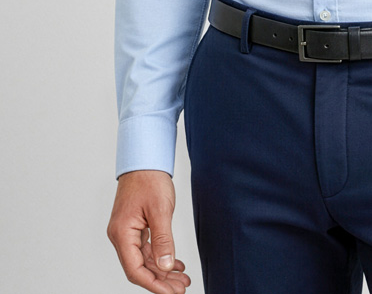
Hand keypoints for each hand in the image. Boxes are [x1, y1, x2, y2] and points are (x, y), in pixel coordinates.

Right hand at [107, 169, 190, 292]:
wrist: (145, 158)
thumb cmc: (149, 179)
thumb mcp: (160, 210)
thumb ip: (163, 240)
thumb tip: (166, 267)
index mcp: (122, 233)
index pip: (135, 270)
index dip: (153, 284)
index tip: (171, 293)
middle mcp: (120, 235)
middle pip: (139, 268)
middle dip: (161, 280)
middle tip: (181, 288)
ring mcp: (127, 232)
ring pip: (144, 260)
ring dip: (162, 270)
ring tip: (182, 279)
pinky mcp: (134, 227)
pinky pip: (146, 249)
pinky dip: (160, 257)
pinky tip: (175, 264)